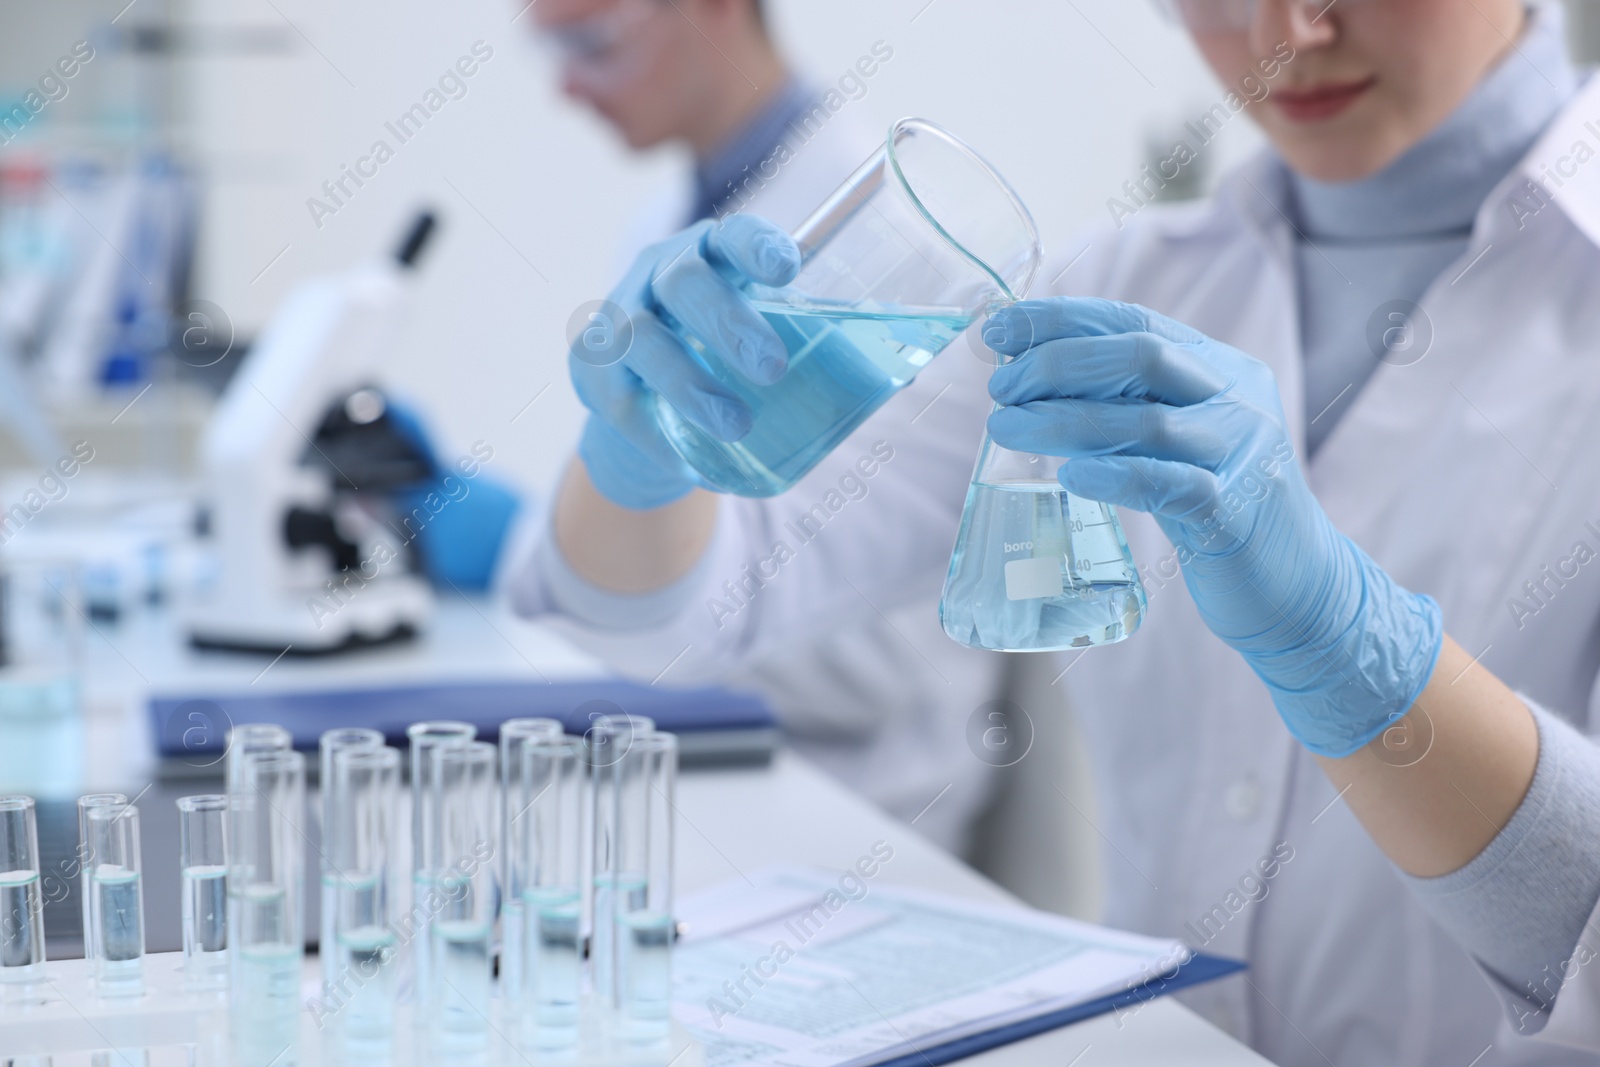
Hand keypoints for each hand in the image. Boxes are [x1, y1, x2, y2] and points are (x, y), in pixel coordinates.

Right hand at [571, 215, 800, 509]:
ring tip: (736, 425)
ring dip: (691, 384)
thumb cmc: (721, 353)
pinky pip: (620, 400)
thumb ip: (816, 340)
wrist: (644, 398)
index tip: (789, 270)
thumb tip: (898, 370)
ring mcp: (619, 319)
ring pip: (643, 340)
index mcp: (710, 254)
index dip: (756, 247)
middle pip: (684, 282)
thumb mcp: (764, 331)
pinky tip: (690, 461)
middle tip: (773, 369)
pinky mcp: (592, 372)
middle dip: (728, 323)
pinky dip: (657, 434)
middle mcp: (658, 275)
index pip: (730, 236)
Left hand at [983, 297, 1442, 757]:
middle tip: (1000, 390)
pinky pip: (1169, 484)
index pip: (1133, 322)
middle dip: (1056, 364)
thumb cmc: (1215, 512)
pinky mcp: (1236, 512)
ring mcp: (1241, 452)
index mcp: (1219, 369)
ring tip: (1005, 428)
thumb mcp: (1173, 444)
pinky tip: (1069, 476)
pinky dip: (1114, 476)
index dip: (1061, 319)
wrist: (1297, 587)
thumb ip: (1123, 408)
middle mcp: (1236, 398)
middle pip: (1140, 354)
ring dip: (1063, 419)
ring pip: (1146, 419)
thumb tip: (1026, 383)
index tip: (998, 330)